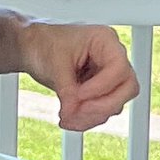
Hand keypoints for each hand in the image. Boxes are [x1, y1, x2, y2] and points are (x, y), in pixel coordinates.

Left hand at [17, 19, 140, 131]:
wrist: (32, 49)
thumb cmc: (43, 44)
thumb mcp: (54, 65)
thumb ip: (67, 90)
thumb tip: (73, 112)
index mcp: (105, 40)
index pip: (119, 68)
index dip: (101, 86)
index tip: (79, 95)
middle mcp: (112, 57)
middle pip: (127, 88)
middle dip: (102, 105)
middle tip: (78, 111)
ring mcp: (108, 75)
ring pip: (116, 103)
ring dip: (92, 116)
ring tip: (68, 117)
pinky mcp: (100, 91)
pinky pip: (102, 110)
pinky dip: (87, 119)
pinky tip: (70, 118)